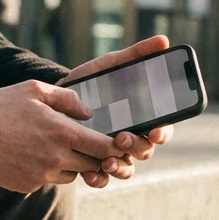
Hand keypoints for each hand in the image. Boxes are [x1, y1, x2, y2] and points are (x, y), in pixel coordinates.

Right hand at [0, 80, 141, 193]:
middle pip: (92, 165)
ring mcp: (40, 175)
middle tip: (88, 145)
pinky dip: (47, 170)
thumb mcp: (34, 89)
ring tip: (52, 146)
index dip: (115, 147)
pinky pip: (48, 180)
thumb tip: (88, 112)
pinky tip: (29, 154)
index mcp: (60, 132)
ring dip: (70, 164)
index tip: (118, 143)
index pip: (103, 147)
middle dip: (94, 156)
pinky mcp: (26, 186)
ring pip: (71, 175)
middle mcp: (54, 158)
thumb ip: (67, 98)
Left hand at [58, 35, 175, 187]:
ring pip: (126, 168)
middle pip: (145, 150)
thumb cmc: (92, 82)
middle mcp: (131, 137)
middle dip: (136, 147)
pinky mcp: (93, 162)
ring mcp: (113, 152)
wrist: (55, 98)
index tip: (156, 131)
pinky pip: (102, 177)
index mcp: (142, 117)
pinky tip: (91, 174)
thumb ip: (136, 55)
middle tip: (121, 139)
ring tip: (107, 162)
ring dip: (120, 168)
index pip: (163, 128)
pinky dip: (99, 178)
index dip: (163, 132)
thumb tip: (163, 41)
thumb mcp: (111, 65)